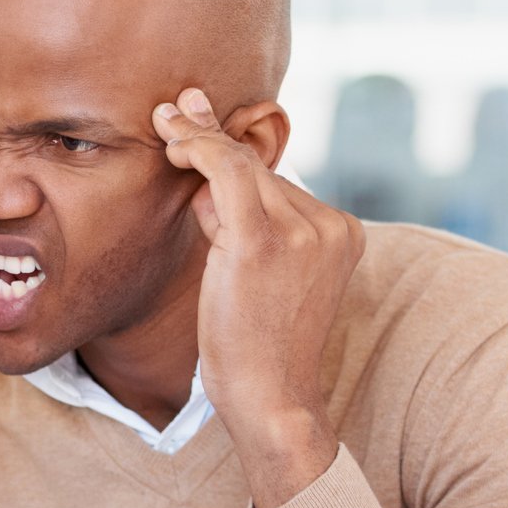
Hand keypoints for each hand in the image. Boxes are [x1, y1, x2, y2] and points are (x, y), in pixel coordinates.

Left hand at [154, 87, 362, 507]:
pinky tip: (175, 140)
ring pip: (241, 168)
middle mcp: (331, 223)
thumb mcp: (255, 276)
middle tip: (169, 108)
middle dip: (209, 141)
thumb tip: (205, 172)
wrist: (271, 398)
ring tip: (165, 129)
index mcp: (342, 232)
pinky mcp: (264, 238)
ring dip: (198, 148)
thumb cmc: (256, 347)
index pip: (277, 183)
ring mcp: (303, 229)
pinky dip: (199, 148)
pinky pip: (227, 171)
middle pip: (259, 169)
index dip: (229, 151)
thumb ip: (240, 222)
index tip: (197, 116)